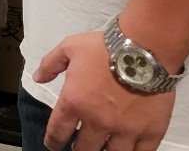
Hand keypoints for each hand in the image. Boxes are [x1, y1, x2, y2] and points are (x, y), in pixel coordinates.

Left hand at [35, 31, 174, 150]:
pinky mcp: (151, 131)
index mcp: (75, 103)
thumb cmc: (105, 47)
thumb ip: (50, 64)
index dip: (53, 141)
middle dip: (78, 149)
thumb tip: (38, 77)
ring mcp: (125, 129)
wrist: (145, 49)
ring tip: (102, 149)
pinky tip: (127, 150)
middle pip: (84, 149)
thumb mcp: (69, 48)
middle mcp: (98, 121)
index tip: (53, 145)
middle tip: (78, 147)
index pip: (58, 132)